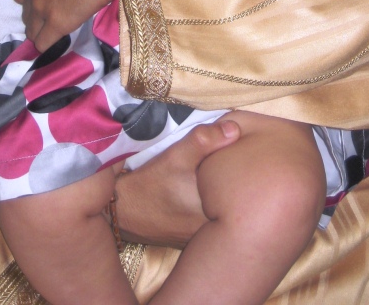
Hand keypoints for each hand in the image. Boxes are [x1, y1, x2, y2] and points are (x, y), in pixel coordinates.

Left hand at [12, 0, 116, 50]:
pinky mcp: (56, 22)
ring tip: (62, 29)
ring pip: (32, 31)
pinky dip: (51, 43)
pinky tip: (63, 38)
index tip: (51, 1)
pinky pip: (43, 43)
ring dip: (45, 31)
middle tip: (59, 14)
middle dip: (40, 16)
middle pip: (26, 13)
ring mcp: (40, 6)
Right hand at [114, 119, 240, 247]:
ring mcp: (202, 238)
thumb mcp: (176, 156)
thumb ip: (205, 140)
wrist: (121, 209)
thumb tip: (235, 130)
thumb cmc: (151, 183)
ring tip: (221, 174)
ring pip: (222, 211)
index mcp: (213, 216)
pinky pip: (210, 218)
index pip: (243, 194)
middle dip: (237, 185)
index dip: (247, 173)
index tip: (246, 156)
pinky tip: (205, 188)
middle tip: (236, 163)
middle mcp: (211, 234)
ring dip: (223, 194)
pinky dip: (211, 203)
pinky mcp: (192, 236)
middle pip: (234, 203)